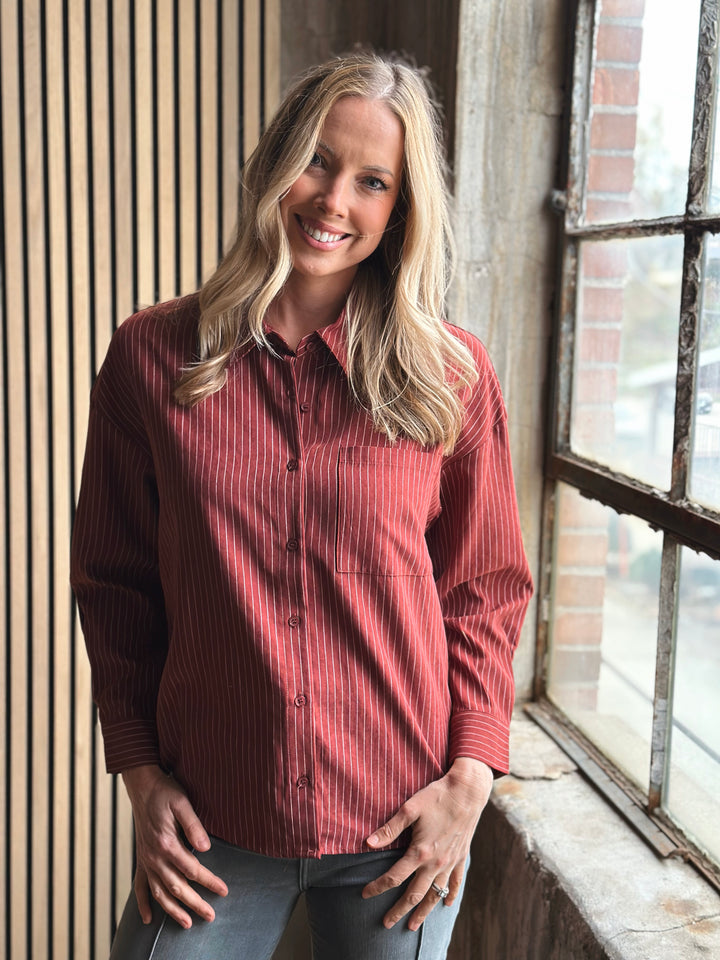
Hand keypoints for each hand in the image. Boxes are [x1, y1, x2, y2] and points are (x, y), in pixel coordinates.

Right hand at [122, 764, 227, 928]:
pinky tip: (148, 919)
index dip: (210, 882)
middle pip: (177, 887)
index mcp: (167, 844)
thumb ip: (194, 825)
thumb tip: (206, 847)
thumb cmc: (165, 793)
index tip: (224, 890)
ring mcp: (146, 861)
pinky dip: (143, 904)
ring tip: (187, 923)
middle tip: (210, 916)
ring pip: (159, 893)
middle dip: (195, 904)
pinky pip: (139, 887)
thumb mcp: (182, 802)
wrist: (143, 788)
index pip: (193, 870)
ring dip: (173, 911)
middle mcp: (154, 857)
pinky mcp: (141, 860)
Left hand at [361, 758, 492, 930]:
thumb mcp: (410, 809)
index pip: (394, 877)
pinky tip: (446, 905)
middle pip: (414, 894)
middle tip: (386, 924)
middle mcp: (435, 863)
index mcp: (420, 852)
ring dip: (423, 912)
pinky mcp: (461, 857)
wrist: (468, 791)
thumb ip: (389, 829)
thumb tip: (368, 843)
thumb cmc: (437, 796)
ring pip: (435, 895)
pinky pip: (456, 883)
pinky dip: (450, 896)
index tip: (364, 893)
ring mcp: (450, 863)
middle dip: (398, 910)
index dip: (377, 887)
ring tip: (412, 925)